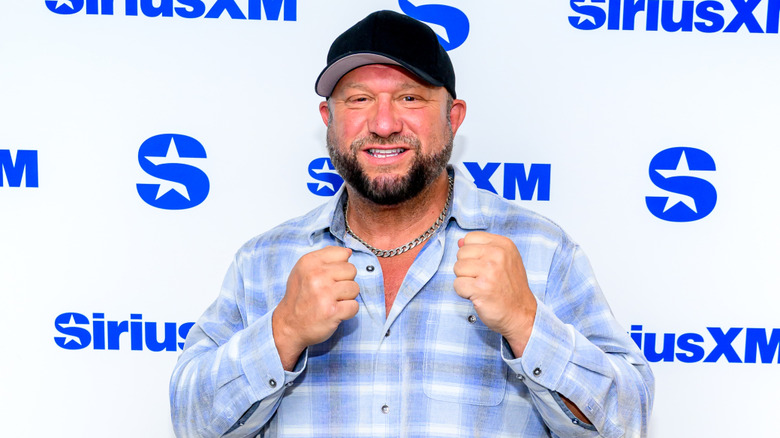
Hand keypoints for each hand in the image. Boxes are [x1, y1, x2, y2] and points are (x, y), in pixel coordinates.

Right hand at [272, 246, 358, 369]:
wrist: (289, 325)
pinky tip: (335, 312)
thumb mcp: (304, 270)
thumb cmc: (300, 296)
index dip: (340, 266)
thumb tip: (348, 252)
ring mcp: (324, 293)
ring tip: (333, 302)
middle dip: (345, 281)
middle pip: (352, 270)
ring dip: (347, 297)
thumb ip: (325, 257)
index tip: (330, 277)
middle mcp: (316, 275)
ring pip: (355, 288)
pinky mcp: (332, 311)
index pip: (342, 253)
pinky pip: (355, 306)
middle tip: (331, 292)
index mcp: (309, 262)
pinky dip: (348, 311)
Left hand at [453, 231, 536, 354]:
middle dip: (467, 268)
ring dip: (465, 280)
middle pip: (461, 253)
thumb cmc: (510, 288)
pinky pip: (457, 284)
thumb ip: (482, 248)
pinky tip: (478, 295)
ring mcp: (490, 271)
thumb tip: (459, 241)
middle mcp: (498, 254)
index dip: (471, 253)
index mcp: (504, 244)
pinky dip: (464, 293)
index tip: (483, 265)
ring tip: (481, 286)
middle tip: (482, 279)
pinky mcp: (481, 288)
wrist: (521, 314)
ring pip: (457, 268)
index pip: (469, 238)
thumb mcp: (504, 260)